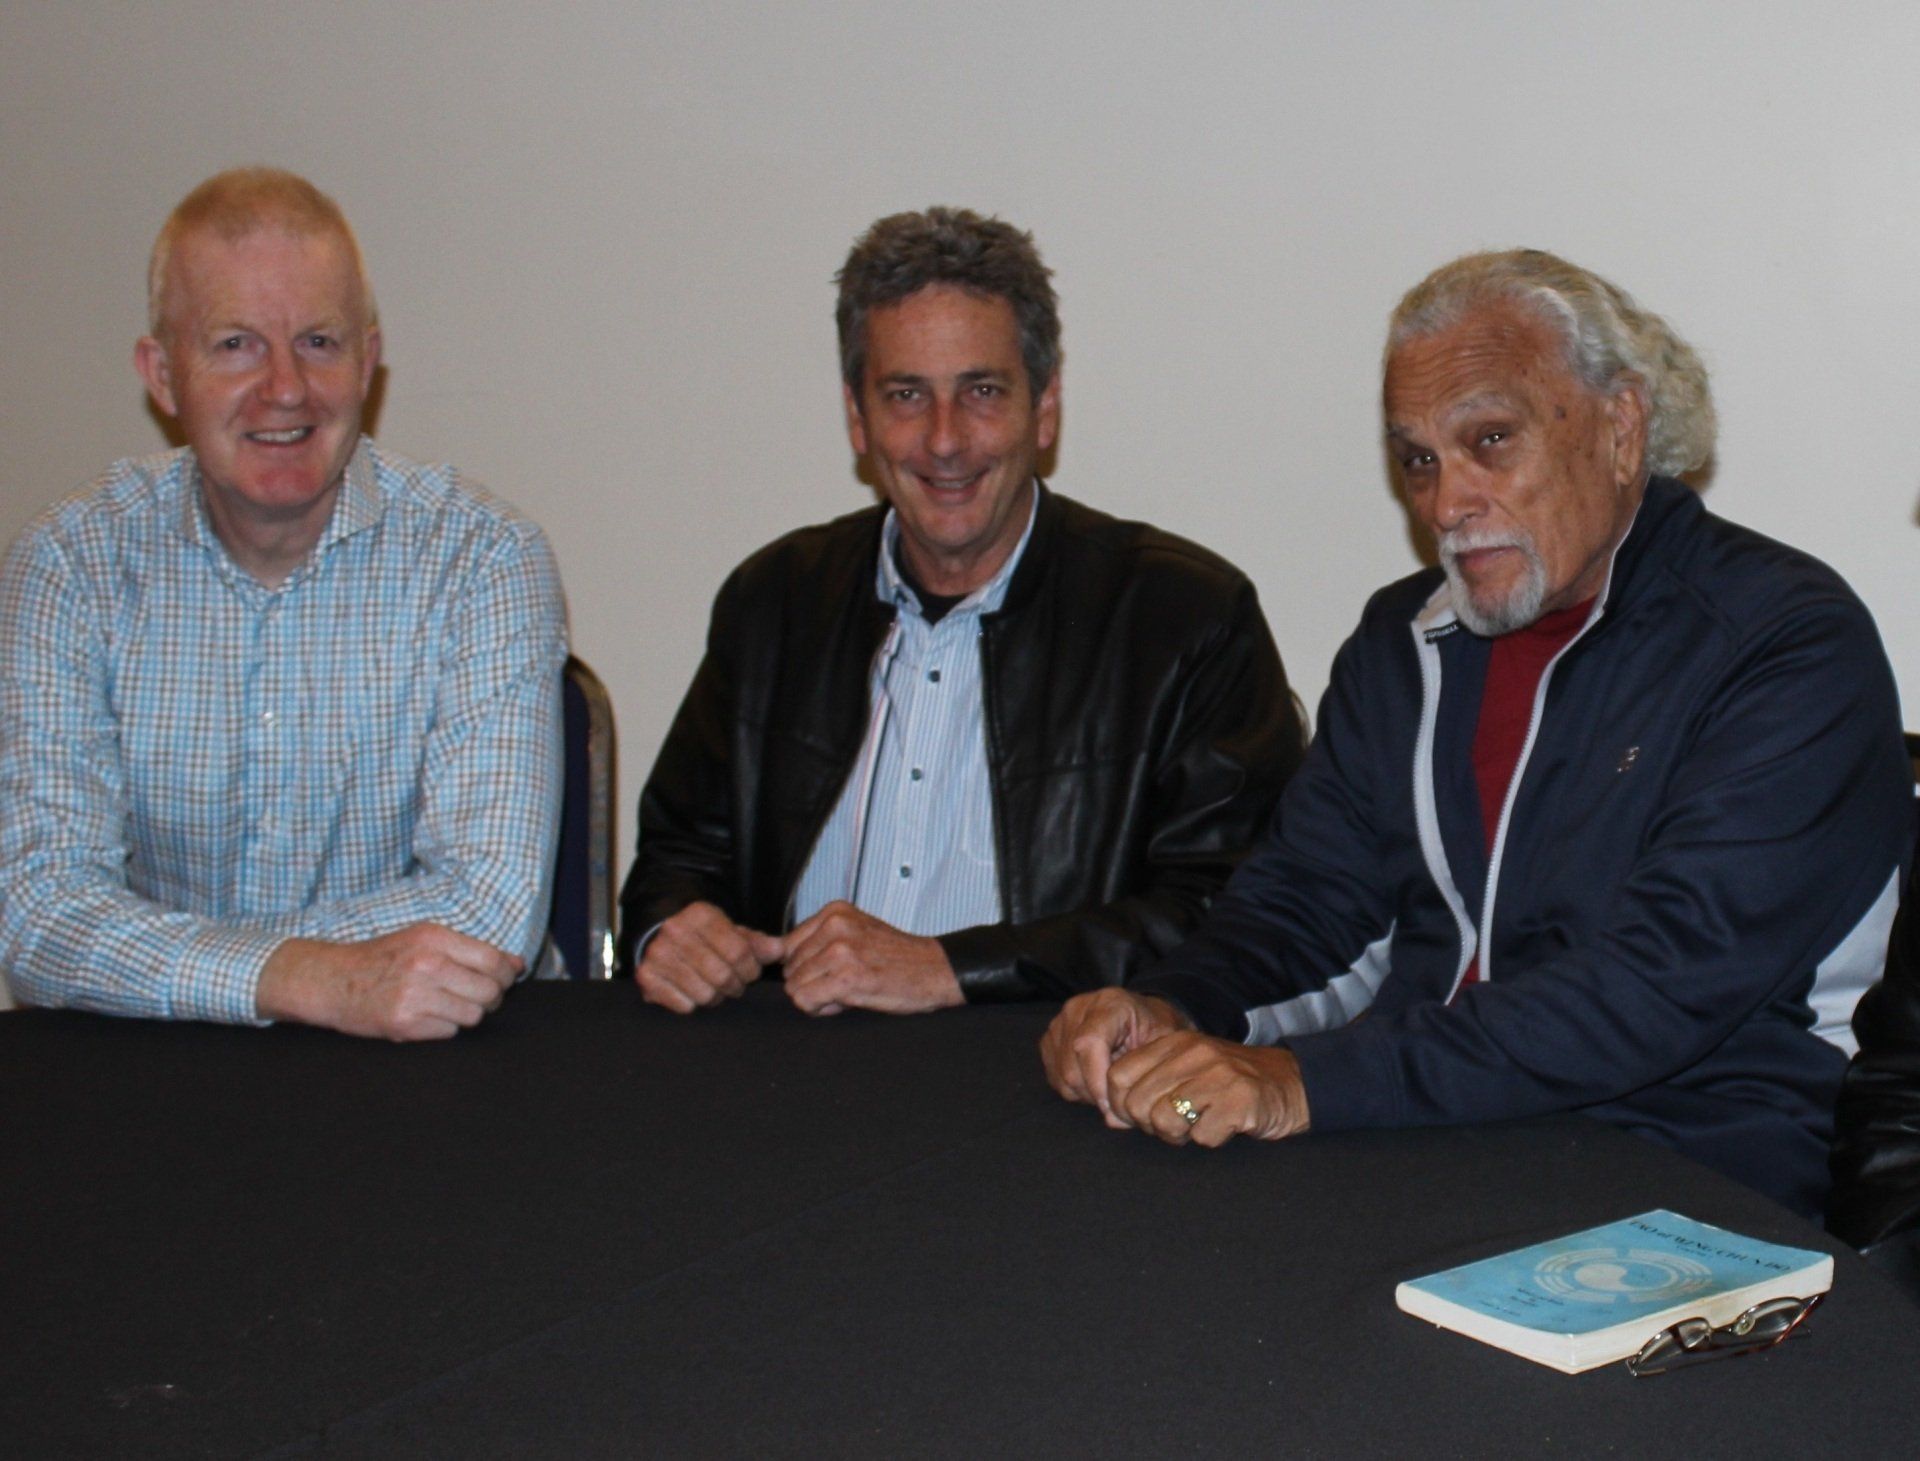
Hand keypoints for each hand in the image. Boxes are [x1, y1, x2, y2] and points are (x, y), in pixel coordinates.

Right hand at [256, 923, 522, 1040]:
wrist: (331, 980)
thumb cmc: (382, 959)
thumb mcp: (423, 940)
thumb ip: (470, 950)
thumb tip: (517, 965)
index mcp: (434, 938)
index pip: (494, 960)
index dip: (506, 975)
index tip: (503, 980)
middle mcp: (427, 965)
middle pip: (489, 991)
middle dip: (491, 998)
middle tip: (477, 997)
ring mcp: (415, 996)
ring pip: (473, 1015)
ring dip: (467, 1015)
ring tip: (448, 1006)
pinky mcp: (404, 1024)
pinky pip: (450, 1032)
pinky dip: (445, 1028)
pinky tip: (427, 1017)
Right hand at [636, 901, 780, 1012]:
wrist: (658, 933)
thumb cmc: (703, 936)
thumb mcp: (731, 931)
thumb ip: (757, 942)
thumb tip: (778, 952)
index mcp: (700, 914)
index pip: (739, 951)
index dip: (751, 968)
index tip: (751, 972)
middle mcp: (675, 931)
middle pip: (722, 975)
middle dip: (736, 985)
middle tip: (735, 984)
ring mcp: (657, 954)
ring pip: (704, 993)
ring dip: (716, 997)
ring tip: (715, 988)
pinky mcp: (645, 976)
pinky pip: (683, 1005)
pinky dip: (693, 1003)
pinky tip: (693, 991)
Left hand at [777, 901, 961, 1015]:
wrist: (935, 971)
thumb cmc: (897, 957)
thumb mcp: (857, 932)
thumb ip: (819, 938)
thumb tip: (775, 955)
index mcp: (835, 912)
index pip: (788, 946)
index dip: (806, 967)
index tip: (831, 971)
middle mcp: (834, 926)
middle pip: (789, 968)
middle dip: (811, 983)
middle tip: (843, 983)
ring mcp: (839, 951)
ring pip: (794, 986)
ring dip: (818, 997)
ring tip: (848, 991)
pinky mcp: (845, 978)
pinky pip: (805, 1001)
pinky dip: (822, 1009)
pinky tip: (847, 1001)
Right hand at [1040, 988, 1188, 1123]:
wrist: (1143, 1018)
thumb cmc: (1156, 1032)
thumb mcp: (1164, 1048)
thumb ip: (1143, 1079)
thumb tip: (1111, 1120)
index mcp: (1110, 1003)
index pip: (1089, 1043)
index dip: (1097, 1080)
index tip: (1113, 1104)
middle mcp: (1079, 1008)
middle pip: (1072, 1065)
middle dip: (1093, 1094)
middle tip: (1116, 1103)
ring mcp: (1060, 1022)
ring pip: (1061, 1075)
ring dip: (1084, 1094)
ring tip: (1108, 1090)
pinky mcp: (1050, 1038)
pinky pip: (1054, 1076)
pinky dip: (1074, 1089)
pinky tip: (1095, 1082)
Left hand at [1106, 1033, 1310, 1146]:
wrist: (1293, 1084)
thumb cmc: (1231, 1084)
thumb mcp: (1188, 1069)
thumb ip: (1151, 1083)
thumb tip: (1112, 1117)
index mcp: (1174, 1043)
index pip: (1118, 1076)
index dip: (1122, 1106)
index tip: (1142, 1118)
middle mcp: (1192, 1053)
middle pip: (1137, 1104)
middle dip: (1151, 1125)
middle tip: (1178, 1125)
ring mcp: (1217, 1074)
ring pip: (1164, 1121)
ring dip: (1180, 1135)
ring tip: (1200, 1124)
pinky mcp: (1240, 1100)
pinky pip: (1202, 1136)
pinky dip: (1212, 1139)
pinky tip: (1226, 1126)